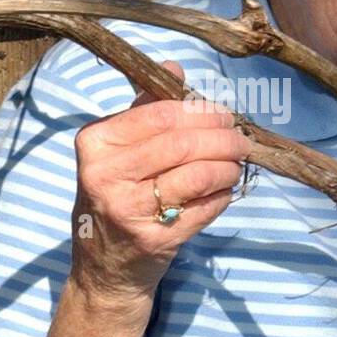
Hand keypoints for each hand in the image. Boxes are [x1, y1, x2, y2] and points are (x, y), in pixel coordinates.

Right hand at [69, 61, 251, 303]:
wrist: (104, 269)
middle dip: (222, 137)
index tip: (222, 114)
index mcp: (95, 143)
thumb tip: (173, 67)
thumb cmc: (115, 197)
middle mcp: (105, 175)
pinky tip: (224, 191)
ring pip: (197, 175)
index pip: (159, 114)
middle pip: (182, 143)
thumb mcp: (116, 151)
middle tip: (240, 139)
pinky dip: (223, 195)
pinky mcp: (154, 240)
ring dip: (228, 167)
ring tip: (236, 164)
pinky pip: (204, 208)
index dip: (200, 111)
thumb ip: (144, 109)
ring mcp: (128, 210)